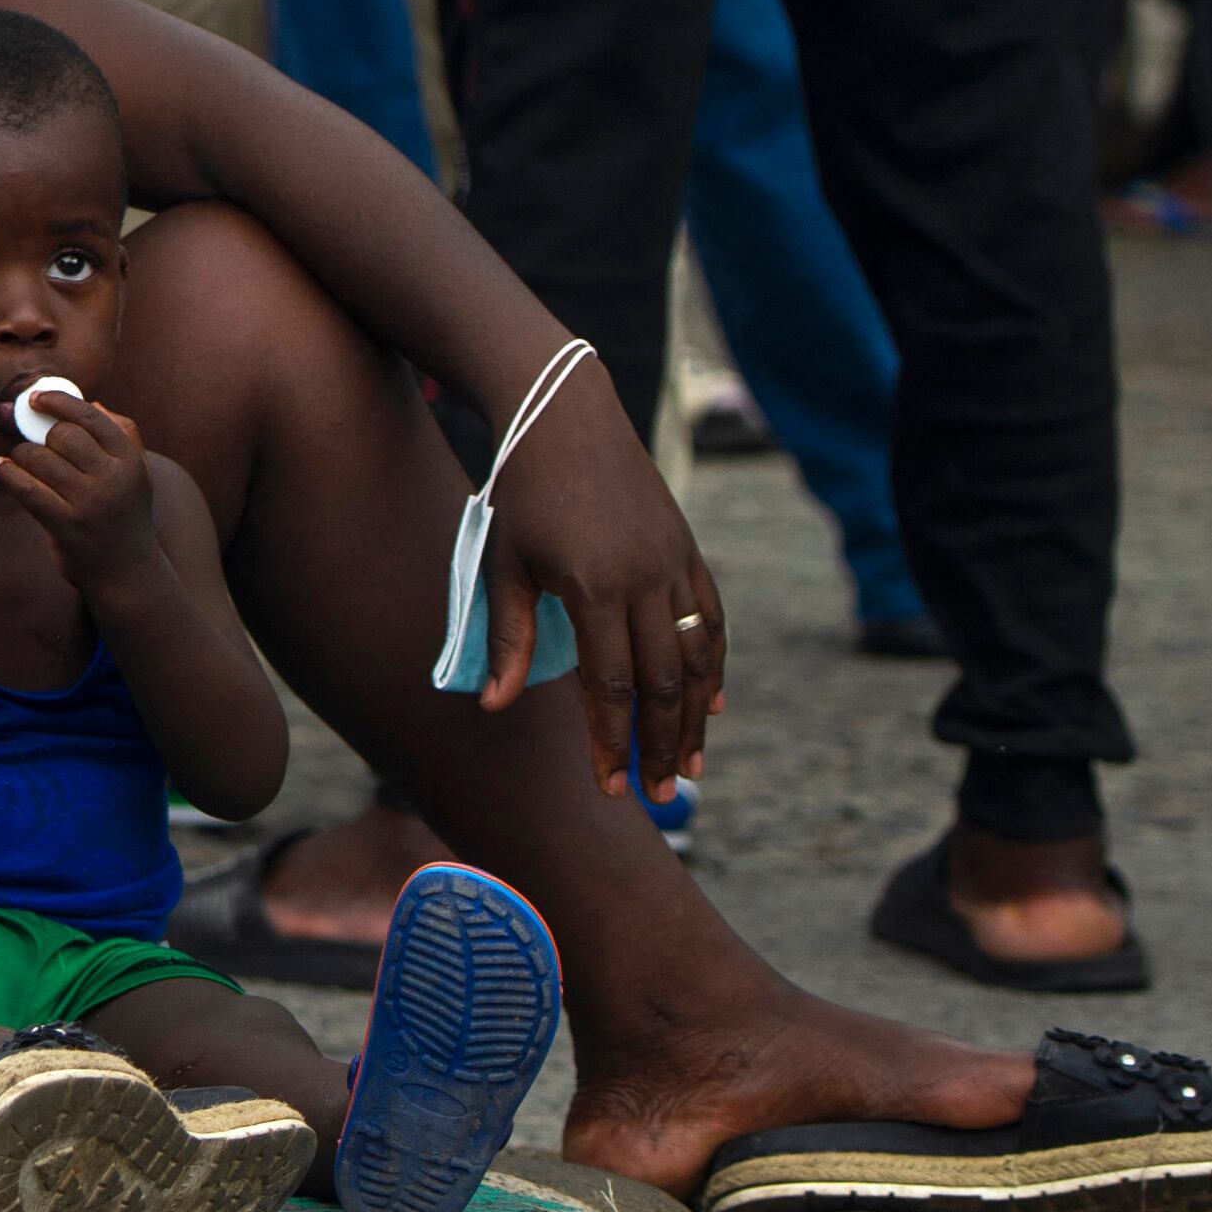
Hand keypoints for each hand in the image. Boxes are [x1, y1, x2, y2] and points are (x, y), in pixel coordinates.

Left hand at [0, 390, 158, 591]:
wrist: (126, 570)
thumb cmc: (125, 513)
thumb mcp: (136, 473)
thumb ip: (122, 434)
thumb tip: (93, 402)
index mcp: (129, 460)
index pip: (91, 417)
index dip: (59, 401)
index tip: (36, 398)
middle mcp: (112, 479)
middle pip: (62, 435)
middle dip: (40, 433)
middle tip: (30, 439)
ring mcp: (88, 504)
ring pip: (39, 459)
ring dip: (22, 454)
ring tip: (20, 459)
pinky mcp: (65, 525)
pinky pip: (26, 489)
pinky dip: (8, 473)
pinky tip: (1, 466)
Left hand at [478, 361, 725, 802]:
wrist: (564, 415)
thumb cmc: (521, 492)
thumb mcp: (503, 563)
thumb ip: (508, 638)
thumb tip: (497, 705)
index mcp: (594, 587)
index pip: (609, 686)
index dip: (609, 741)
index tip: (608, 786)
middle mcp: (645, 580)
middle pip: (663, 684)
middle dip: (661, 746)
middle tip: (657, 795)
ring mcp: (674, 564)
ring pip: (698, 659)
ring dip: (696, 718)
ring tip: (691, 766)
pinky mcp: (688, 551)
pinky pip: (712, 621)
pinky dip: (714, 667)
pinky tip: (712, 704)